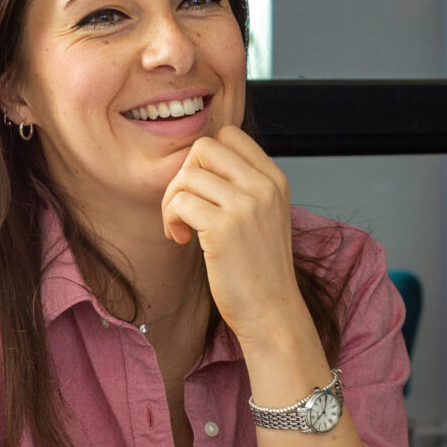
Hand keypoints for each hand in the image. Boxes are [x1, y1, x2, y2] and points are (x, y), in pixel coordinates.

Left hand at [160, 125, 305, 342]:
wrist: (272, 310)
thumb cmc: (260, 267)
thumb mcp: (265, 215)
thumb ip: (242, 185)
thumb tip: (195, 162)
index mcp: (275, 179)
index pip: (229, 136)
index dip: (204, 160)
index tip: (203, 191)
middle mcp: (264, 186)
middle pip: (204, 147)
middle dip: (184, 175)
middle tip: (185, 207)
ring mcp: (246, 205)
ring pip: (187, 175)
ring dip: (172, 202)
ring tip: (182, 229)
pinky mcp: (224, 228)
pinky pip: (180, 202)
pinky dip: (171, 220)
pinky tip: (182, 240)